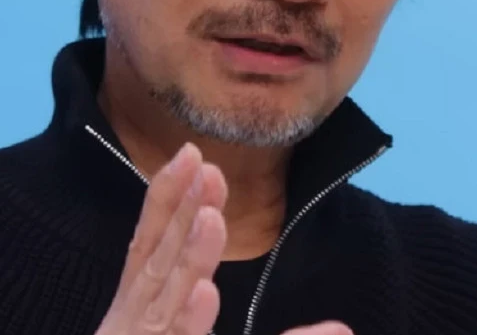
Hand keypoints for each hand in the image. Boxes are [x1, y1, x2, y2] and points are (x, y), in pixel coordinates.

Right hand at [95, 142, 351, 334]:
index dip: (170, 202)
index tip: (194, 157)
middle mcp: (134, 327)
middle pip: (157, 262)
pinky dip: (184, 323)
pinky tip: (204, 294)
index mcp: (143, 316)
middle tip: (206, 162)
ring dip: (188, 258)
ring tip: (214, 215)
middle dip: (180, 211)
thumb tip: (342, 331)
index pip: (153, 248)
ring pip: (162, 301)